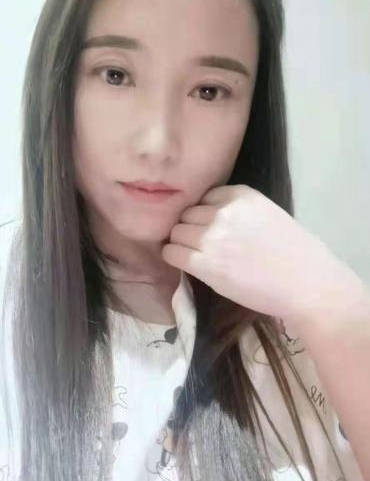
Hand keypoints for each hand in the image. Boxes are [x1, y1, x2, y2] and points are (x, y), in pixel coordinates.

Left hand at [161, 184, 364, 330]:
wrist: (307, 285)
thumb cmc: (297, 254)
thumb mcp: (268, 214)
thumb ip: (239, 211)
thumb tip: (210, 217)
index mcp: (242, 195)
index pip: (205, 197)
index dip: (206, 214)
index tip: (213, 228)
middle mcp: (224, 212)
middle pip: (187, 214)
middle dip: (191, 228)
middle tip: (203, 245)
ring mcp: (213, 237)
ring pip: (177, 232)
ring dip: (181, 243)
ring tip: (194, 256)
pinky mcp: (206, 264)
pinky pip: (172, 253)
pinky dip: (173, 257)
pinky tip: (184, 264)